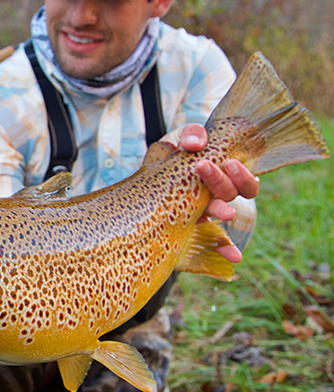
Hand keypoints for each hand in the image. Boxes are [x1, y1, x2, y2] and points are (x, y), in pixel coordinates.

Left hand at [179, 124, 259, 262]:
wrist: (148, 179)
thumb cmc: (171, 155)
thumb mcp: (179, 139)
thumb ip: (190, 134)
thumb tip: (196, 143)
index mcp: (222, 174)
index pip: (244, 179)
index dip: (242, 174)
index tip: (228, 162)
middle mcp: (217, 194)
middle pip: (231, 193)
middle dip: (219, 181)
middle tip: (202, 167)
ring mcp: (203, 211)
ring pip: (221, 212)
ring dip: (220, 210)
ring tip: (218, 209)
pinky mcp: (189, 226)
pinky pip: (211, 242)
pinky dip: (225, 249)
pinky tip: (235, 256)